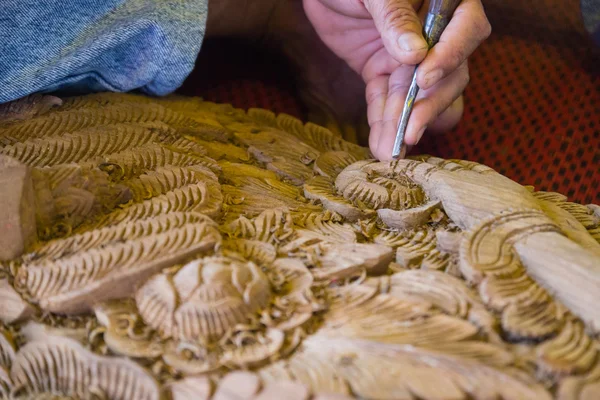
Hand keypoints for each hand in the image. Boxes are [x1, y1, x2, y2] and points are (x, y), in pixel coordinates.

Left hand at [302, 0, 490, 159]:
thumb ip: (394, 17)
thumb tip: (416, 55)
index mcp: (441, 0)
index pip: (466, 28)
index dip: (452, 55)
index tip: (425, 77)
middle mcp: (432, 32)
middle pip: (448, 72)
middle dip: (429, 105)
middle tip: (411, 131)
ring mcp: (407, 55)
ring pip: (415, 94)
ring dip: (403, 123)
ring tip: (389, 150)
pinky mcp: (382, 70)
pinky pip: (386, 99)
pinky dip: (382, 121)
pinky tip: (379, 142)